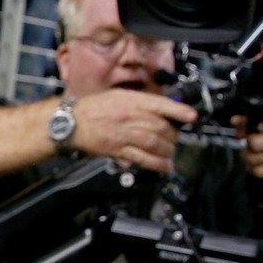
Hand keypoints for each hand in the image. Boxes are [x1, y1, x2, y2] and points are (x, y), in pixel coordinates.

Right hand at [72, 89, 197, 173]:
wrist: (70, 122)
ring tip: (171, 152)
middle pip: (161, 127)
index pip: (160, 104)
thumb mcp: (117, 96)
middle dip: (173, 135)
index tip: (192, 116)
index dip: (179, 111)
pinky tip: (164, 166)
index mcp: (130, 100)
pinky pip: (142, 158)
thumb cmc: (92, 108)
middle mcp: (129, 116)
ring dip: (167, 150)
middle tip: (175, 139)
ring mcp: (124, 134)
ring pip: (155, 143)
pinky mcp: (118, 150)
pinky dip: (157, 163)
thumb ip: (139, 102)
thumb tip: (160, 110)